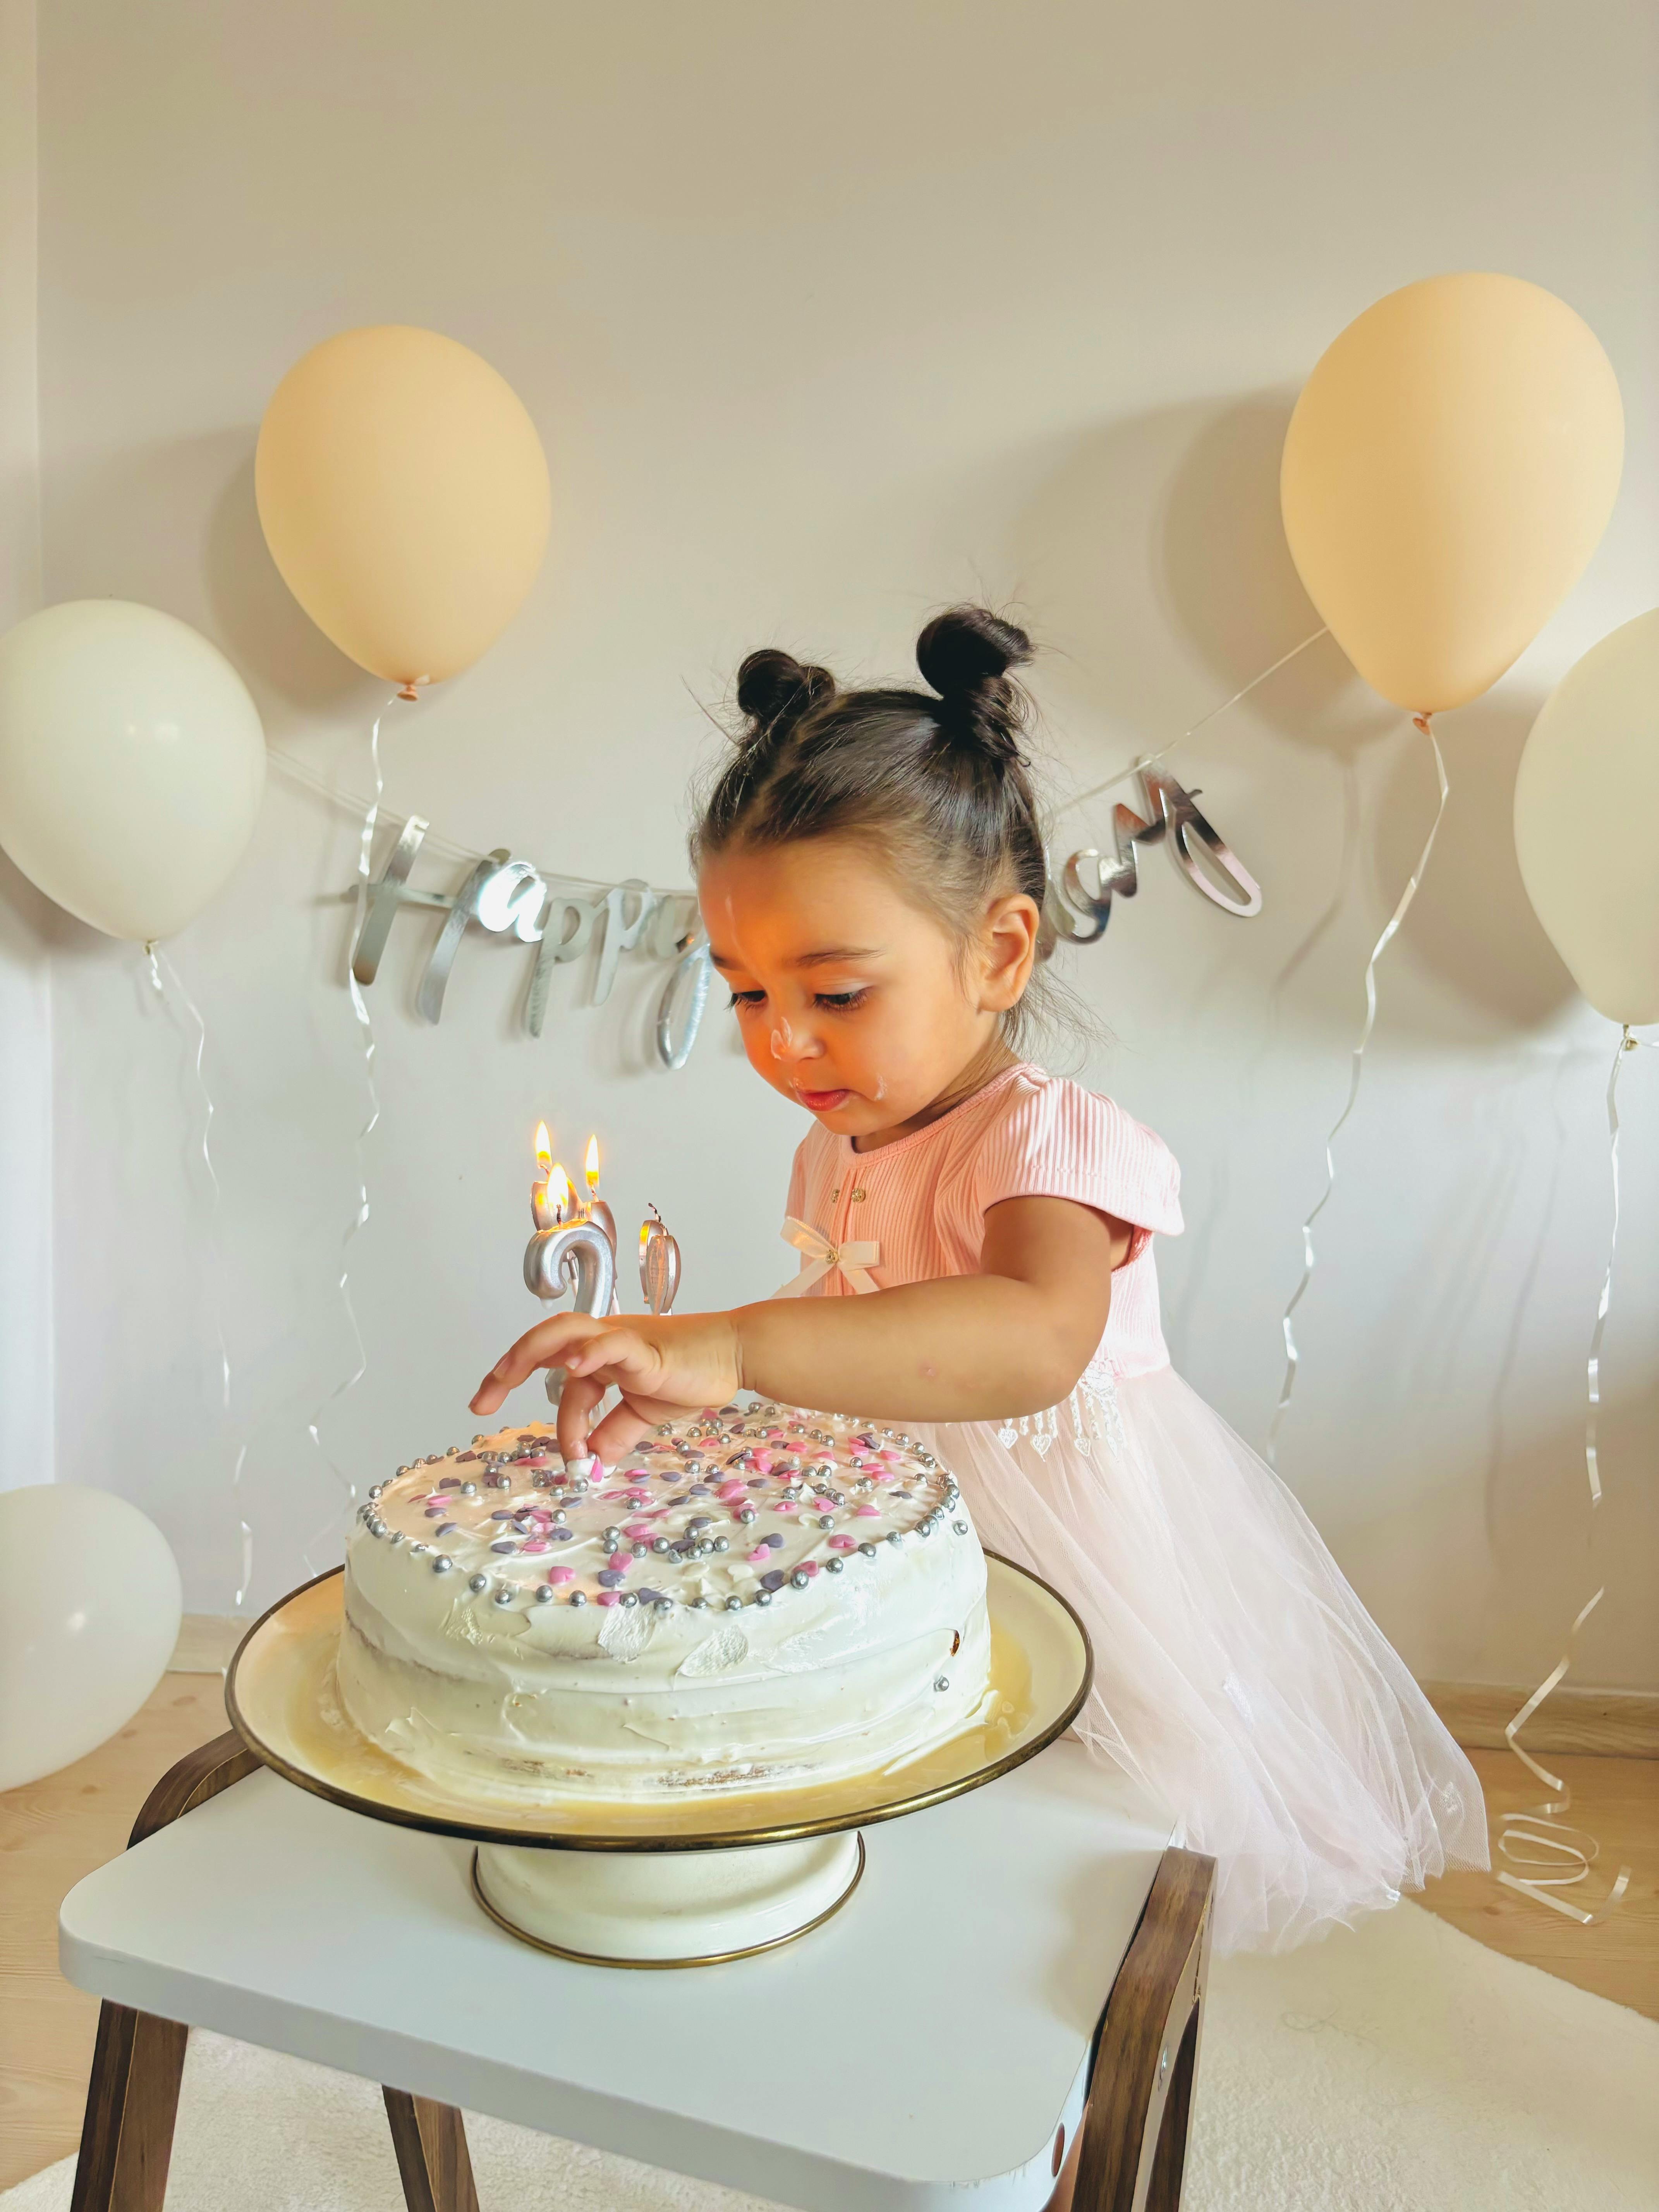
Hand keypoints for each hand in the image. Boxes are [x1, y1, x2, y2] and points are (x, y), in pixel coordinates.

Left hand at [469, 1309, 743, 1465]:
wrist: (733, 1356)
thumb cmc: (691, 1376)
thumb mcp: (644, 1414)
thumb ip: (615, 1434)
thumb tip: (591, 1462)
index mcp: (600, 1356)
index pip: (560, 1381)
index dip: (552, 1418)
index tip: (540, 1447)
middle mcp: (603, 1342)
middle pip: (544, 1341)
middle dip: (507, 1367)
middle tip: (481, 1402)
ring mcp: (623, 1340)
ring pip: (566, 1330)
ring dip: (532, 1351)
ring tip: (506, 1376)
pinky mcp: (646, 1347)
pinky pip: (612, 1342)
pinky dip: (590, 1352)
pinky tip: (574, 1366)